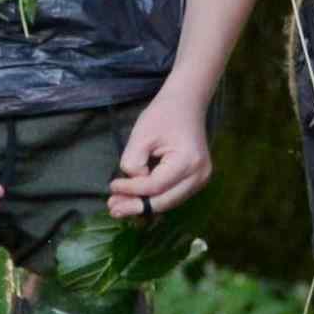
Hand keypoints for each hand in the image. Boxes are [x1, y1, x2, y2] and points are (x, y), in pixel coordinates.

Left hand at [109, 89, 213, 218]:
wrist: (186, 105)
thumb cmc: (163, 115)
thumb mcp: (141, 135)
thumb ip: (133, 162)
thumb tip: (131, 184)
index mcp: (187, 161)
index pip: (155, 186)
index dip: (132, 190)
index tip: (112, 186)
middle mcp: (199, 175)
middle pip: (164, 201)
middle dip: (136, 207)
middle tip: (113, 209)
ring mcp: (201, 180)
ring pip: (168, 203)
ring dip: (143, 207)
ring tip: (119, 207)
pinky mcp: (196, 181)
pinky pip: (172, 196)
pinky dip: (153, 200)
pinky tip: (135, 200)